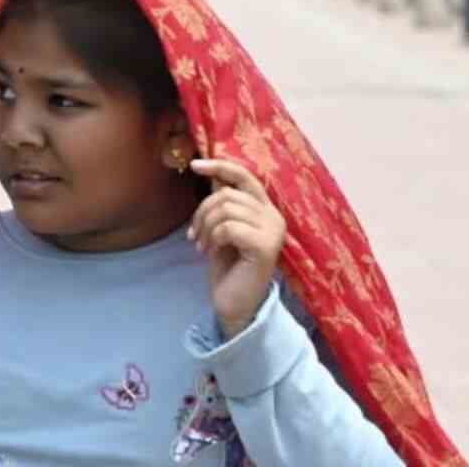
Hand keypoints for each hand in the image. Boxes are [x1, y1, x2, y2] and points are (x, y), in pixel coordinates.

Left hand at [187, 158, 286, 339]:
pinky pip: (229, 227)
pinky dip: (213, 238)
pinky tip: (210, 252)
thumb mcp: (222, 228)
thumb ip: (223, 203)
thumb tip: (212, 174)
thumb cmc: (228, 266)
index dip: (219, 166)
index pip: (244, 176)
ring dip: (205, 226)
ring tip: (202, 244)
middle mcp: (274, 217)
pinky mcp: (266, 247)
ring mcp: (273, 231)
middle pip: (228, 194)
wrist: (234, 303)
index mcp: (266, 209)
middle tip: (194, 234)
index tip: (194, 166)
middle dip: (202, 211)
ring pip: (226, 208)